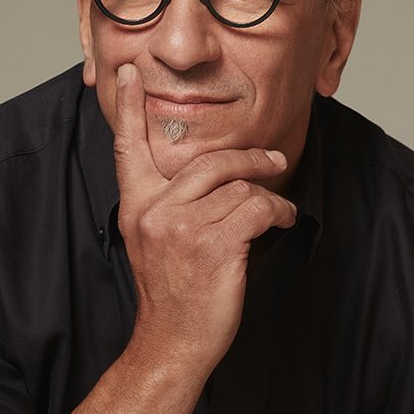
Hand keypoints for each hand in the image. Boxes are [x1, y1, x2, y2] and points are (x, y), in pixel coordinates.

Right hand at [113, 63, 296, 367]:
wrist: (173, 342)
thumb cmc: (171, 294)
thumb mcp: (151, 242)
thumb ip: (168, 204)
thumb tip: (211, 177)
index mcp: (136, 207)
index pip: (129, 149)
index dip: (133, 108)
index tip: (130, 71)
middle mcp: (155, 211)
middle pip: (208, 160)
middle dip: (250, 159)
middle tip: (273, 161)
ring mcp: (183, 227)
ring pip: (239, 186)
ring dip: (268, 197)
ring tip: (278, 212)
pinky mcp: (215, 244)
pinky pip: (258, 208)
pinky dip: (279, 213)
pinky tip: (284, 222)